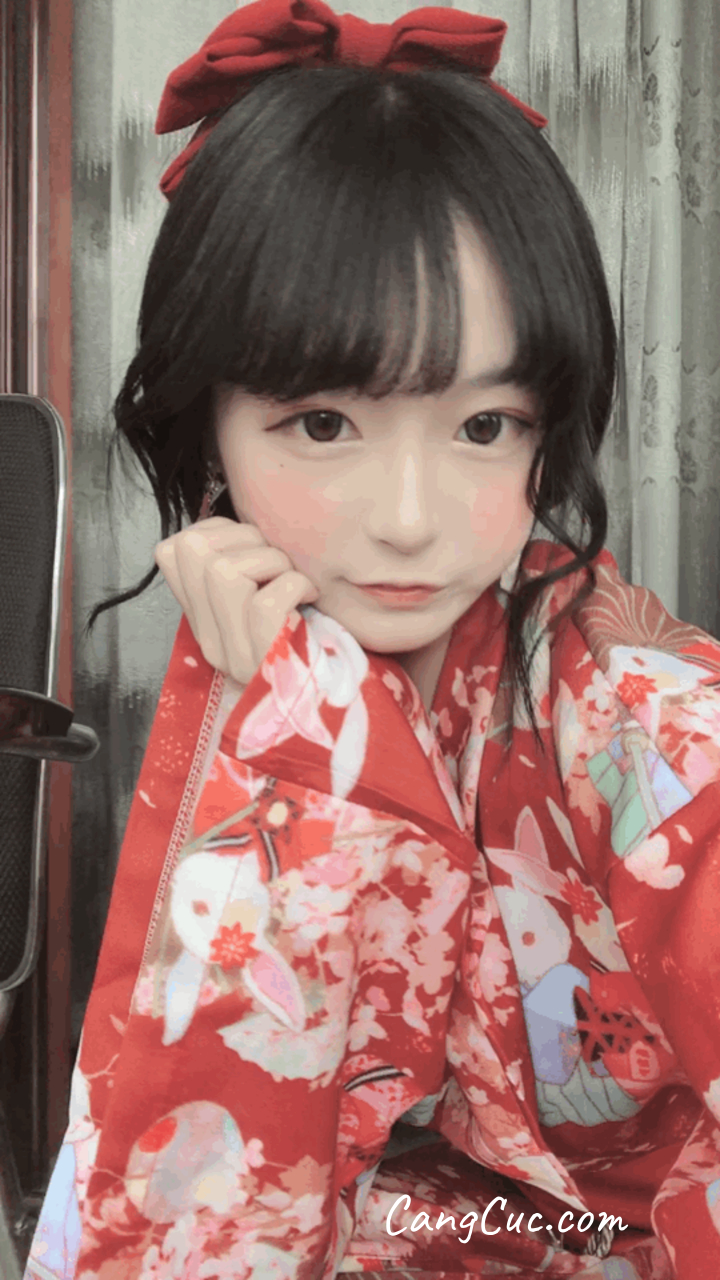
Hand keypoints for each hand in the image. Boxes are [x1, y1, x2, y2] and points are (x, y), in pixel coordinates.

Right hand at [154, 517, 318, 684]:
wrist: (335, 698)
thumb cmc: (311, 635)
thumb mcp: (264, 598)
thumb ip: (245, 568)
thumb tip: (244, 526)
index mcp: (202, 620)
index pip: (172, 551)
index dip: (215, 530)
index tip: (251, 544)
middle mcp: (210, 638)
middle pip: (193, 552)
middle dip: (245, 537)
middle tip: (279, 561)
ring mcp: (233, 653)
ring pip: (223, 571)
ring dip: (270, 559)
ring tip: (294, 578)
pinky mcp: (263, 658)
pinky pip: (265, 602)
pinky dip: (294, 584)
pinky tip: (309, 595)